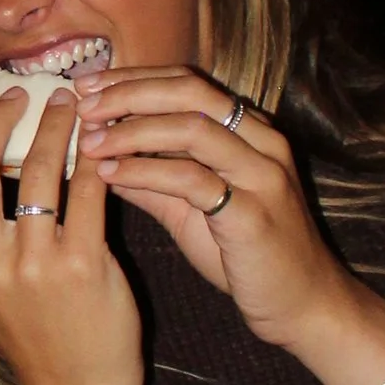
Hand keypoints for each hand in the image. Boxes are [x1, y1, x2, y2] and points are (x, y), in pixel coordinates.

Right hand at [0, 87, 144, 384]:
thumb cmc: (36, 336)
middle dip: (1, 118)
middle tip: (27, 94)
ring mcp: (33, 266)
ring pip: (37, 172)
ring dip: (55, 128)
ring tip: (72, 107)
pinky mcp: (83, 268)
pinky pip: (87, 195)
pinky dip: (93, 162)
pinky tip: (102, 146)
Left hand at [74, 67, 364, 355]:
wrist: (302, 306)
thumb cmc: (247, 256)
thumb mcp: (192, 210)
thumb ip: (151, 181)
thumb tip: (99, 159)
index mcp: (251, 132)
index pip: (188, 82)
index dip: (135, 79)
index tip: (88, 87)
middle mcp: (263, 142)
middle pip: (190, 92)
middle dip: (129, 92)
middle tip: (83, 104)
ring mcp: (262, 176)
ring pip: (192, 129)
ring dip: (131, 130)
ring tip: (88, 141)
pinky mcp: (254, 214)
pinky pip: (191, 180)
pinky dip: (144, 172)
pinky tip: (108, 175)